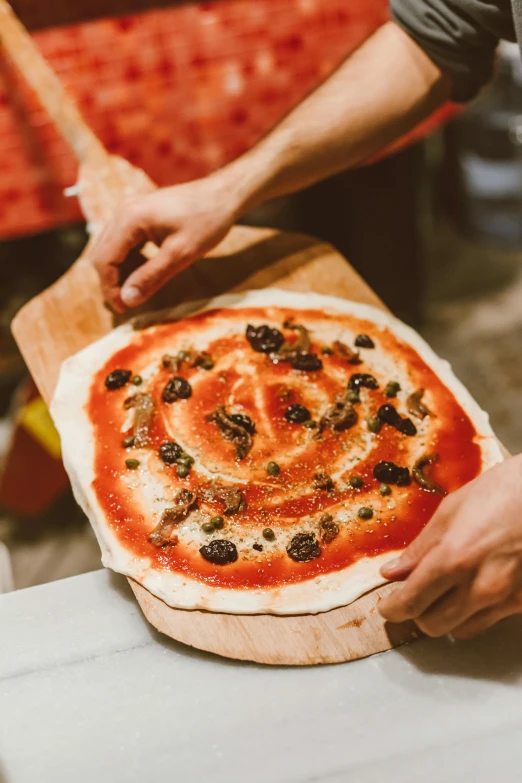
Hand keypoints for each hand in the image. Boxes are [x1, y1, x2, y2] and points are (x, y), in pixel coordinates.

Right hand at [88, 174, 239, 312]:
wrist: (223, 195)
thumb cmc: (207, 222)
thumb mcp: (180, 254)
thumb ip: (151, 277)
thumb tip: (128, 300)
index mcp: (129, 219)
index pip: (104, 260)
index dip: (110, 288)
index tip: (124, 308)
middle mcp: (123, 212)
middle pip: (102, 254)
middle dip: (112, 281)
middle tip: (131, 302)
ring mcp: (129, 211)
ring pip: (111, 248)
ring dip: (121, 271)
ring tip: (140, 288)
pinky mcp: (138, 214)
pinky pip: (123, 241)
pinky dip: (129, 259)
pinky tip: (146, 270)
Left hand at [378, 454, 521, 638]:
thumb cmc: (501, 492)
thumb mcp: (450, 511)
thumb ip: (420, 547)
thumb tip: (393, 572)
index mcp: (454, 558)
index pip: (411, 602)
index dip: (392, 609)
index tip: (387, 607)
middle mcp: (479, 586)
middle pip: (433, 625)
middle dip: (416, 614)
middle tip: (413, 596)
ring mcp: (505, 599)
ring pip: (461, 630)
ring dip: (445, 617)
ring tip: (444, 592)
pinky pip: (489, 621)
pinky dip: (473, 612)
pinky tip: (472, 589)